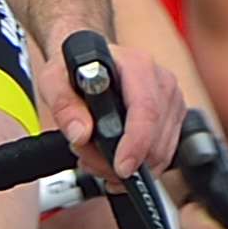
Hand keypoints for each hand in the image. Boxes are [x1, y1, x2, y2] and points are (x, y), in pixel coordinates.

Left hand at [60, 26, 171, 182]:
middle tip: (86, 157)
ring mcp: (171, 100)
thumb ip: (62, 104)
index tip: (120, 167)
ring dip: (126, 166)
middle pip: (154, 139)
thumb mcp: (53, 78)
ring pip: (160, 153)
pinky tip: (111, 157)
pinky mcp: (173, 117)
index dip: (136, 144)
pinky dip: (137, 166)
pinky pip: (162, 155)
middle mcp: (161, 81)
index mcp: (137, 66)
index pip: (146, 110)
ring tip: (94, 155)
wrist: (90, 61)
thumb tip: (81, 133)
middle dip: (118, 162)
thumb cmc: (76, 66)